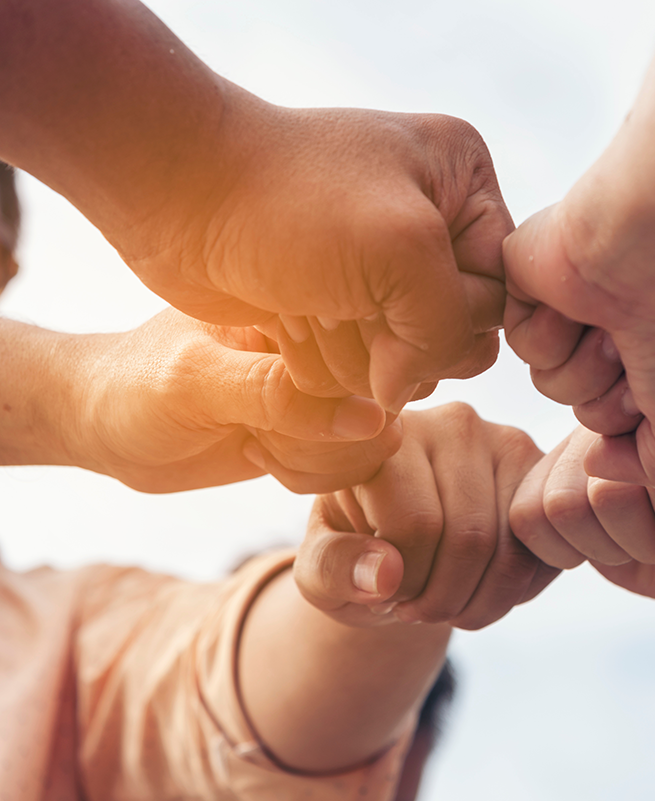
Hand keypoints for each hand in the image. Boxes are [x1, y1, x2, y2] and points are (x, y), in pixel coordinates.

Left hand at [79, 309, 400, 492]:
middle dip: (319, 442)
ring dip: (314, 462)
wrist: (104, 420)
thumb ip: (279, 397)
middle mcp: (325, 343)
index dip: (328, 407)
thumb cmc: (134, 388)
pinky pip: (356, 463)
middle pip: (381, 407)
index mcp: (301, 309)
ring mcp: (328, 385)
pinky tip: (264, 454)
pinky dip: (312, 475)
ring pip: (374, 442)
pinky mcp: (324, 424)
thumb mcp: (196, 386)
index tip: (262, 413)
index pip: (365, 361)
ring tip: (256, 440)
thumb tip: (371, 417)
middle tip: (256, 432)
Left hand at [121, 104, 510, 411]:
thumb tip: (402, 393)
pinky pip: (360, 369)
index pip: (503, 288)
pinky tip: (290, 323)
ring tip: (310, 307)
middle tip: (348, 304)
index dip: (459, 318)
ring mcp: (380, 268)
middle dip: (403, 339)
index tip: (400, 306)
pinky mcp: (337, 305)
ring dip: (357, 352)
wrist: (174, 192)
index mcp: (461, 181)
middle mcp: (429, 223)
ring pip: (408, 361)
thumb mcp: (402, 251)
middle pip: (460, 333)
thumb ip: (446, 326)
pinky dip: (325, 360)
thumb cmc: (287, 201)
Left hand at [296, 403, 559, 630]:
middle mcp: (454, 423)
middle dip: (443, 601)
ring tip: (447, 610)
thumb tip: (384, 575)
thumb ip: (333, 570)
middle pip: (469, 538)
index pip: (415, 523)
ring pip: (511, 549)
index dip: (404, 584)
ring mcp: (508, 444)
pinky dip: (514, 594)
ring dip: (480, 604)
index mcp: (389, 435)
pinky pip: (542, 554)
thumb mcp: (319, 568)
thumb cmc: (354, 548)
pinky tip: (481, 593)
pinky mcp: (543, 475)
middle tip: (419, 614)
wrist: (402, 539)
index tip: (386, 598)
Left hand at [503, 201, 654, 488]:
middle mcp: (622, 323)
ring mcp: (575, 298)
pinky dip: (553, 332)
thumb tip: (596, 463)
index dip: (646, 417)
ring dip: (584, 365)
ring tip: (613, 325)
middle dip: (611, 397)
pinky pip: (522, 344)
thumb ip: (650, 469)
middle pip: (587, 409)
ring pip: (550, 383)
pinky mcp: (529, 278)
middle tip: (639, 351)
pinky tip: (581, 301)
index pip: (630, 421)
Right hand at [510, 427, 654, 612]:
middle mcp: (633, 417)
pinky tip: (599, 545)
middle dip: (643, 540)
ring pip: (561, 506)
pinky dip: (561, 550)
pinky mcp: (550, 475)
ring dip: (604, 546)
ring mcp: (586, 443)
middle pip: (604, 494)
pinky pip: (528, 516)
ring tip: (640, 542)